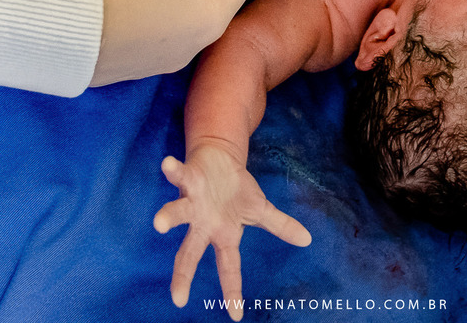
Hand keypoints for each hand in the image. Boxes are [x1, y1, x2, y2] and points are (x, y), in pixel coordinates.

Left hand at [153, 144, 311, 320]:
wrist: (218, 160)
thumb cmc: (235, 189)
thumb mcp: (260, 210)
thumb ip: (280, 226)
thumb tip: (307, 239)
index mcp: (224, 235)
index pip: (230, 267)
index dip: (232, 290)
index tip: (236, 315)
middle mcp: (204, 225)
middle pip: (191, 253)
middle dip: (183, 274)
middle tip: (178, 299)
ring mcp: (193, 203)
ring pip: (178, 214)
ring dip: (168, 217)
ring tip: (158, 223)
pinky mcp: (188, 180)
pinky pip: (179, 175)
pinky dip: (173, 171)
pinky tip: (167, 165)